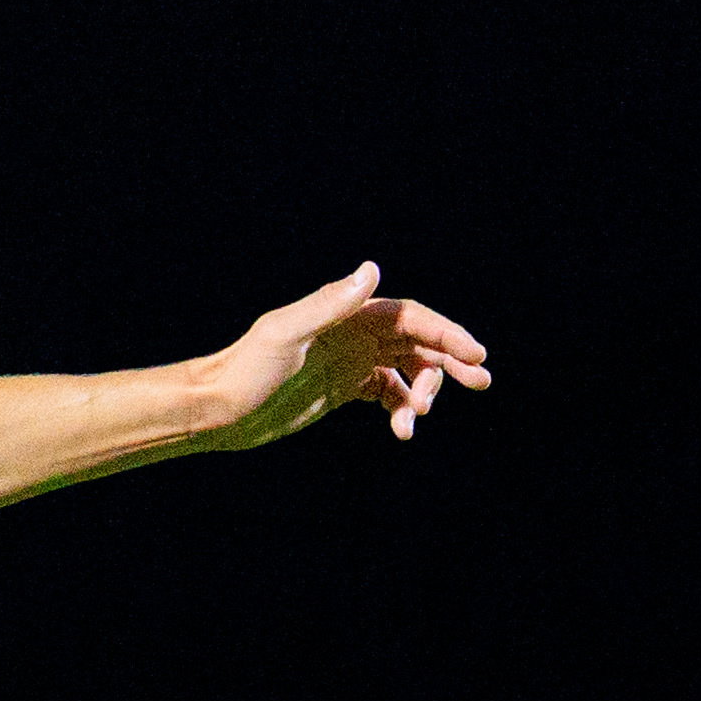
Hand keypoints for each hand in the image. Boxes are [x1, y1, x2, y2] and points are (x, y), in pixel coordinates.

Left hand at [203, 263, 490, 448]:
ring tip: (420, 417)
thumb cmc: (246, 368)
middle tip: (482, 383)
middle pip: (418, 341)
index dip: (446, 333)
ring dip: (425, 390)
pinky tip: (403, 429)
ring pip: (407, 370)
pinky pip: (388, 394)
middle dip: (450, 361)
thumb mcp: (287, 334)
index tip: (474, 356)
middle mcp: (353, 333)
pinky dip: (402, 409)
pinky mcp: (344, 390)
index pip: (411, 317)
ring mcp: (351, 362)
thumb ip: (331, 304)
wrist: (219, 406)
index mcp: (346, 315)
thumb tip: (373, 270)